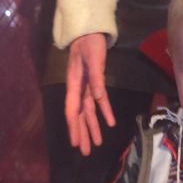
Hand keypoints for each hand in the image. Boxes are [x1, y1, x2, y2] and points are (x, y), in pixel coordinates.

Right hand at [64, 33, 115, 155]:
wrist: (90, 30)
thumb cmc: (89, 42)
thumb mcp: (93, 58)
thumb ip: (96, 78)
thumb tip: (98, 98)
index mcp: (74, 83)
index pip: (72, 110)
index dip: (73, 127)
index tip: (74, 142)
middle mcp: (78, 88)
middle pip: (79, 115)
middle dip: (82, 133)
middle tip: (84, 152)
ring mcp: (86, 86)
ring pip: (88, 112)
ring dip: (92, 127)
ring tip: (96, 143)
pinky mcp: (94, 83)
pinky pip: (99, 101)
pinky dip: (104, 112)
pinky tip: (110, 123)